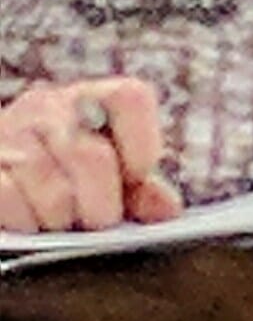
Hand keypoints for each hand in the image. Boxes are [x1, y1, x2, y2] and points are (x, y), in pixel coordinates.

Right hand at [0, 76, 181, 236]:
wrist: (2, 172)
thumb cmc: (61, 181)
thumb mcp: (105, 179)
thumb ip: (139, 191)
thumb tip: (168, 210)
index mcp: (87, 101)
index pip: (129, 98)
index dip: (142, 144)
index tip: (137, 175)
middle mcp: (45, 108)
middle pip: (93, 158)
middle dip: (101, 207)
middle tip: (94, 222)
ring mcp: (8, 134)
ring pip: (53, 192)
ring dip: (60, 221)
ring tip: (57, 221)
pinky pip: (10, 201)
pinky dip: (26, 222)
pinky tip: (28, 220)